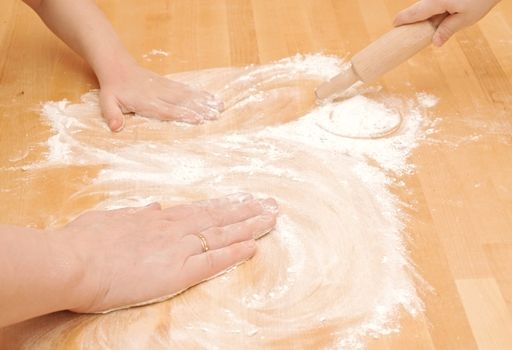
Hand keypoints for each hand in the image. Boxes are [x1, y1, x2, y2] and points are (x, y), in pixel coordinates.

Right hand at [53, 193, 277, 312]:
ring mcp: (177, 248)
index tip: (242, 199)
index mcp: (157, 220)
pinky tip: (254, 246)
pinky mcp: (176, 272)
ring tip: (272, 218)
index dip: (224, 205)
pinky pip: (213, 261)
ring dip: (249, 226)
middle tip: (270, 204)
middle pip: (218, 217)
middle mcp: (173, 229)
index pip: (200, 210)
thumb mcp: (111, 220)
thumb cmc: (83, 242)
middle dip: (246, 211)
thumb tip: (155, 208)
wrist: (71, 262)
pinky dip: (235, 252)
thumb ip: (136, 214)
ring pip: (221, 234)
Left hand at [98, 63, 222, 131]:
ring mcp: (165, 87)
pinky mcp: (168, 83)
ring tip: (219, 106)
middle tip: (216, 114)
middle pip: (183, 102)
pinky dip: (198, 93)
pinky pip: (185, 89)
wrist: (117, 66)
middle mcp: (159, 94)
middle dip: (201, 108)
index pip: (167, 110)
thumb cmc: (113, 89)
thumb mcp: (107, 102)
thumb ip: (112, 115)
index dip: (183, 115)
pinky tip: (209, 97)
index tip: (198, 119)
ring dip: (204, 100)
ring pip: (187, 95)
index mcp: (146, 101)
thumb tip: (116, 127)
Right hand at [394, 0, 500, 45]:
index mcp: (436, 2)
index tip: (394, 25)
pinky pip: (434, 2)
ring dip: (430, 15)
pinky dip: (437, 9)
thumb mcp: (466, 19)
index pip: (414, 12)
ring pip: (427, 5)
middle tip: (416, 31)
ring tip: (444, 21)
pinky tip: (449, 13)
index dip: (402, 19)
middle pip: (418, 8)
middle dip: (417, 20)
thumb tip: (434, 43)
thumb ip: (448, 30)